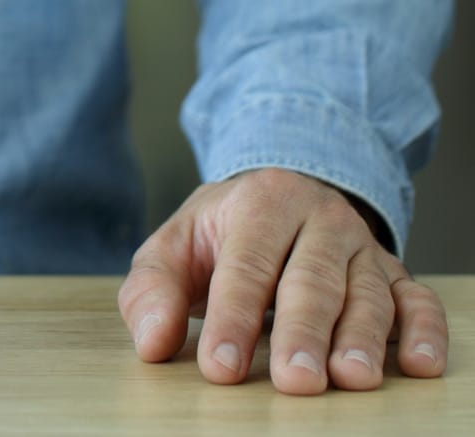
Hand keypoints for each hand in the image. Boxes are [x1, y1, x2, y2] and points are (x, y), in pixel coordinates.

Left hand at [117, 168, 447, 393]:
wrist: (276, 195)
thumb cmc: (220, 234)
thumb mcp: (174, 247)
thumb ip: (152, 291)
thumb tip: (152, 342)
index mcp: (259, 203)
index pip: (245, 265)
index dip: (233, 318)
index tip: (221, 368)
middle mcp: (317, 218)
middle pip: (311, 280)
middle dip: (302, 333)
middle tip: (295, 381)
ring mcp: (360, 246)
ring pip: (366, 293)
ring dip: (362, 337)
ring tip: (351, 378)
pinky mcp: (395, 272)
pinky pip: (417, 300)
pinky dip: (424, 330)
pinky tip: (418, 364)